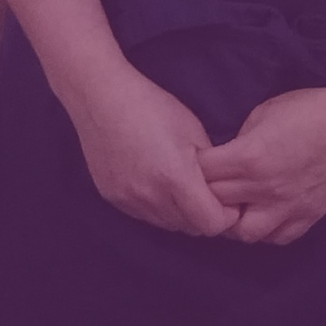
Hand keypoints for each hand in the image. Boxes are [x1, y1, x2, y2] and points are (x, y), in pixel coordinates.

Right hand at [61, 62, 237, 238]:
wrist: (100, 97)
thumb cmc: (151, 106)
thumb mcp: (193, 131)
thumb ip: (210, 169)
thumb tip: (218, 191)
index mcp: (175, 177)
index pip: (211, 224)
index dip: (225, 215)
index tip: (225, 198)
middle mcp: (150, 196)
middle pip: (190, 228)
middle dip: (203, 214)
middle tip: (204, 191)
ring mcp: (127, 199)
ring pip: (167, 224)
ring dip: (179, 213)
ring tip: (177, 185)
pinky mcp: (111, 197)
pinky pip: (144, 215)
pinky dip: (156, 206)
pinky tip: (152, 181)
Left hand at [199, 86, 325, 243]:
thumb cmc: (311, 110)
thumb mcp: (262, 114)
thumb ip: (240, 141)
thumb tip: (226, 158)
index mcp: (249, 158)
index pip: (201, 174)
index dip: (190, 167)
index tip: (189, 160)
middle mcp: (265, 189)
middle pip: (216, 204)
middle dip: (203, 194)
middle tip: (202, 185)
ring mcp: (288, 207)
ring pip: (244, 233)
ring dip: (231, 222)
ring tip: (232, 206)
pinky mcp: (309, 217)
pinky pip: (278, 238)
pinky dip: (265, 230)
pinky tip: (261, 214)